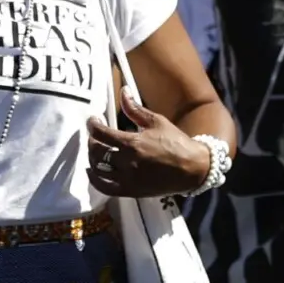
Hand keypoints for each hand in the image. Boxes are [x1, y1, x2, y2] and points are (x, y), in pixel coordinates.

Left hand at [86, 91, 208, 197]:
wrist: (191, 168)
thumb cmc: (176, 142)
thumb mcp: (156, 121)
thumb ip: (135, 109)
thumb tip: (123, 91)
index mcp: (133, 143)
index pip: (102, 134)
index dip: (93, 125)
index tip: (93, 121)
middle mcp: (127, 162)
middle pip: (97, 152)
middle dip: (92, 141)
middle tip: (94, 135)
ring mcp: (128, 179)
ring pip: (98, 170)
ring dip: (92, 158)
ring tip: (95, 151)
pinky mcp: (131, 191)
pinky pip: (105, 187)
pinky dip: (95, 179)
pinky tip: (92, 171)